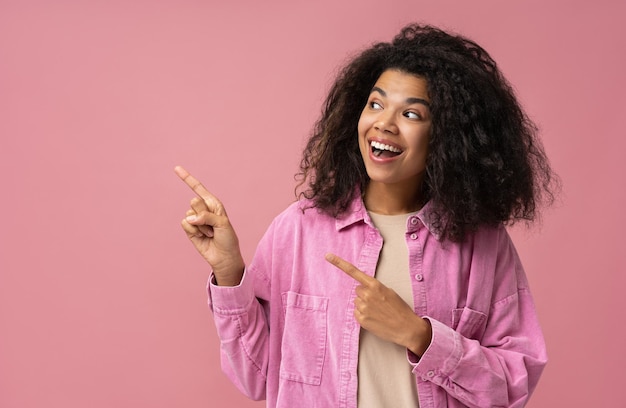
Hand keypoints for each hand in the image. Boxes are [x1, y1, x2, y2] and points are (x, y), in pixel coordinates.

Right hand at [175, 165, 243, 285]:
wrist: (223, 256)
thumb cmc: (227, 238)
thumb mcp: (222, 223)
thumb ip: (206, 216)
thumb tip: (189, 218)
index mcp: (213, 203)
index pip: (198, 188)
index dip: (187, 178)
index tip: (176, 168)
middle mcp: (203, 209)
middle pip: (194, 202)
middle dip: (204, 215)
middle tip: (213, 225)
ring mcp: (195, 219)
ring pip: (189, 214)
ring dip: (201, 226)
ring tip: (210, 233)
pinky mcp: (189, 229)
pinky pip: (185, 223)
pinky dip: (194, 231)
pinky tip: (202, 237)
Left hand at [325, 253, 431, 355]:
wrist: (406, 328)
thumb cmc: (400, 309)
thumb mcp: (390, 292)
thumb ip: (375, 288)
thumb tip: (364, 290)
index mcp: (375, 285)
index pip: (354, 272)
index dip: (339, 263)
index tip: (328, 256)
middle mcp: (367, 294)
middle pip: (357, 290)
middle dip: (365, 295)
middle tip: (378, 303)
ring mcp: (363, 307)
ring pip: (357, 302)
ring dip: (364, 305)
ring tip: (378, 312)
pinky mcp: (361, 319)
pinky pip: (357, 313)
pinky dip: (363, 315)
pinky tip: (375, 318)